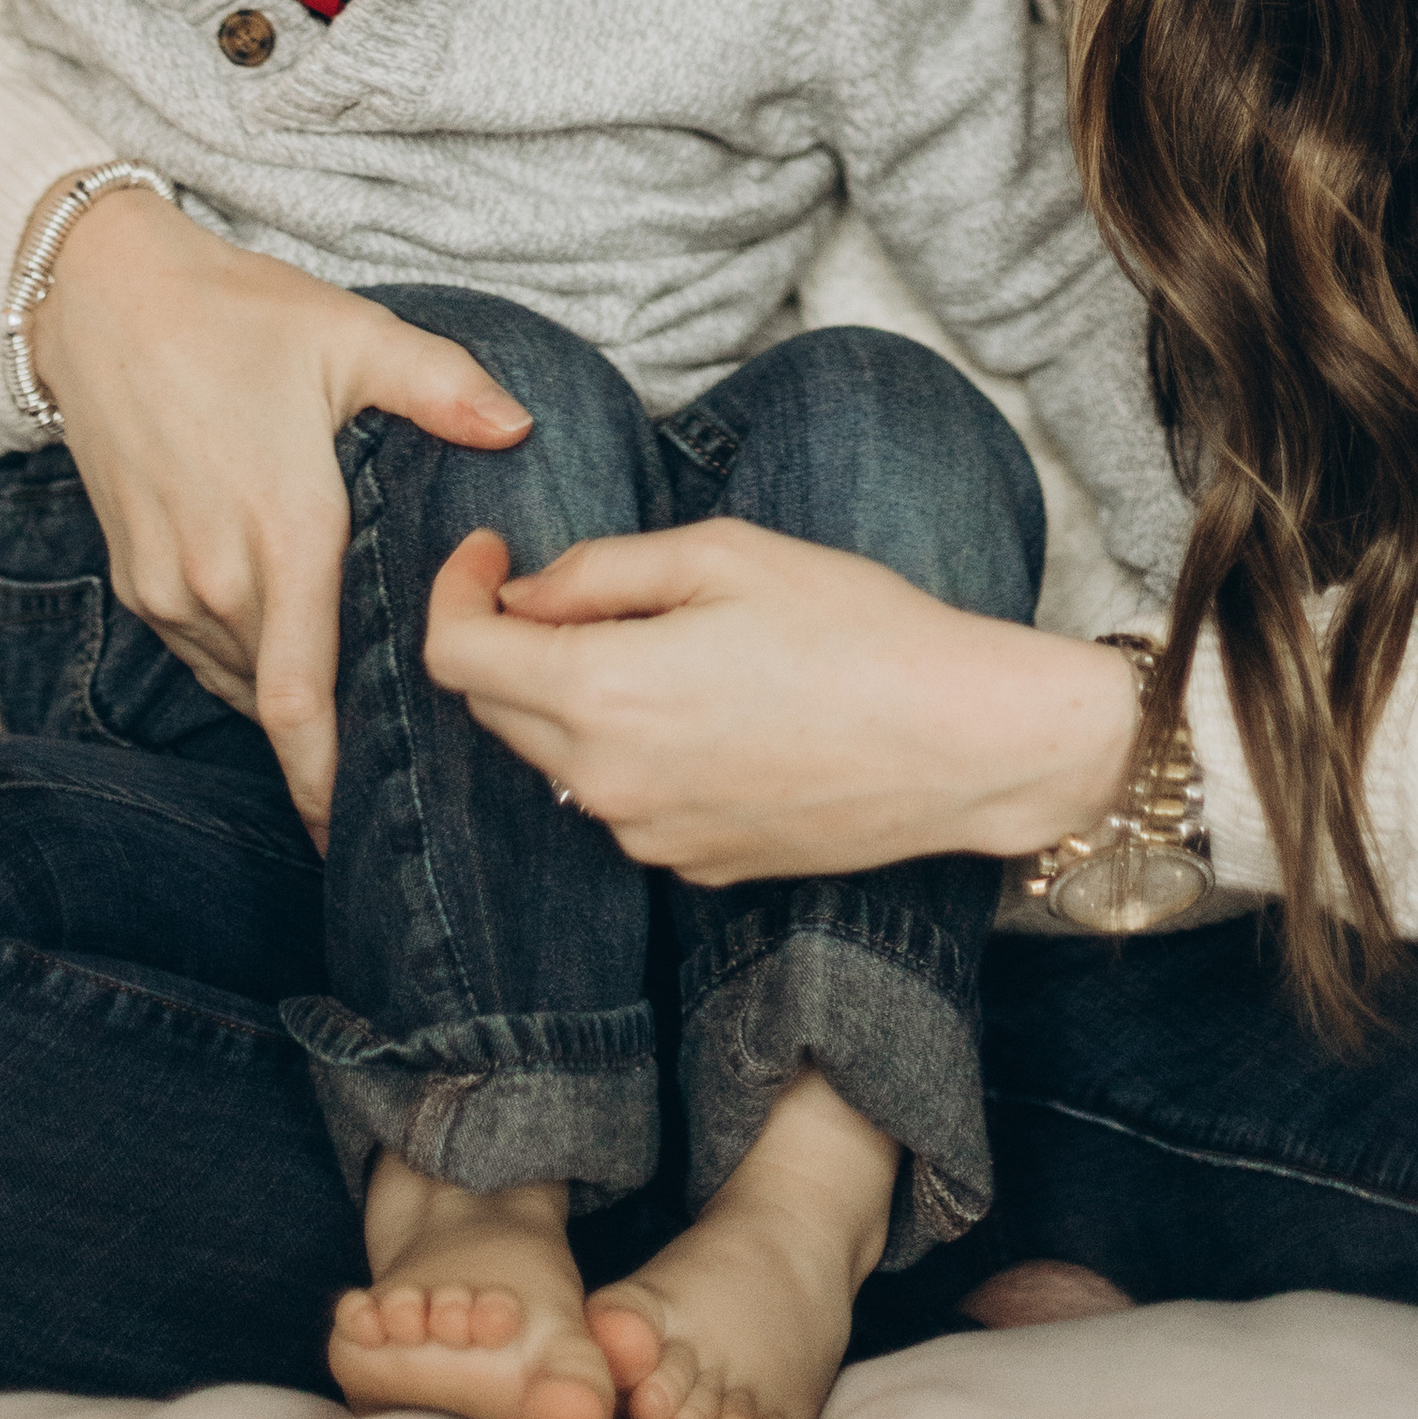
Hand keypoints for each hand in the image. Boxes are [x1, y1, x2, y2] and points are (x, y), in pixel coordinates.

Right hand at [30, 187, 530, 847]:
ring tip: (344, 716)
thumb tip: (521, 425)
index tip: (355, 835)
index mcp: (283, 530)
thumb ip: (444, 388)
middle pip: (277, 700)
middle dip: (326, 743)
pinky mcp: (135, 574)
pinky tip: (286, 645)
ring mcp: (166, 582)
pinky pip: (200, 650)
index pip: (302, 697)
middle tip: (391, 769)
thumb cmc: (236, 313)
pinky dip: (245, 663)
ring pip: (237, 680)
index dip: (327, 777)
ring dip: (287, 700)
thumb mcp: (353, 335)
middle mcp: (217, 577)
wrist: (103, 297)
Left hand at [424, 519, 1141, 886]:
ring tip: (669, 644)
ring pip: (560, 757)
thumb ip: (601, 569)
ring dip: (575, 697)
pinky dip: (635, 748)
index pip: (456, 656)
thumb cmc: (856, 627)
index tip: (490, 552)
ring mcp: (649, 837)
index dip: (455, 590)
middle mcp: (606, 783)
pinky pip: (626, 798)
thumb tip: (528, 593)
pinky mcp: (694, 866)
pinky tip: (714, 708)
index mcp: (601, 694)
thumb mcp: (724, 552)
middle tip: (581, 586)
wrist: (962, 740)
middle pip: (496, 710)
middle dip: (511, 641)